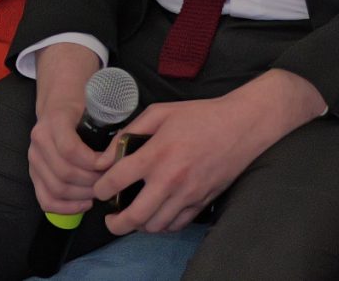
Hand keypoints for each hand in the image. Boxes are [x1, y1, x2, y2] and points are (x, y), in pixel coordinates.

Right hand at [27, 42, 106, 215]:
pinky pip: (45, 198)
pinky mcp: (34, 173)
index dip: (92, 163)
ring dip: (81, 196)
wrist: (59, 101)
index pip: (70, 150)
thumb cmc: (82, 104)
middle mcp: (39, 140)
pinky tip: (84, 204)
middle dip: (91, 182)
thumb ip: (108, 122)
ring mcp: (34, 158)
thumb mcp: (96, 104)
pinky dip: (65, 208)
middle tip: (109, 182)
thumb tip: (124, 148)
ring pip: (56, 188)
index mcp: (55, 120)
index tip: (109, 165)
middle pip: (64, 173)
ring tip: (99, 192)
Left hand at [97, 69, 323, 236]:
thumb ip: (130, 132)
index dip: (101, 189)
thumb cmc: (198, 116)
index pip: (117, 180)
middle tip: (109, 219)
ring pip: (155, 225)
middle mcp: (170, 180)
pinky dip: (162, 225)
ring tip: (132, 216)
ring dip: (139, 225)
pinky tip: (156, 215)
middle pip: (134, 216)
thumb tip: (107, 155)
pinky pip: (177, 225)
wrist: (240, 127)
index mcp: (156, 154)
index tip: (98, 190)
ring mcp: (187, 195)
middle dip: (115, 223)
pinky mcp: (202, 203)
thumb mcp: (160, 113)